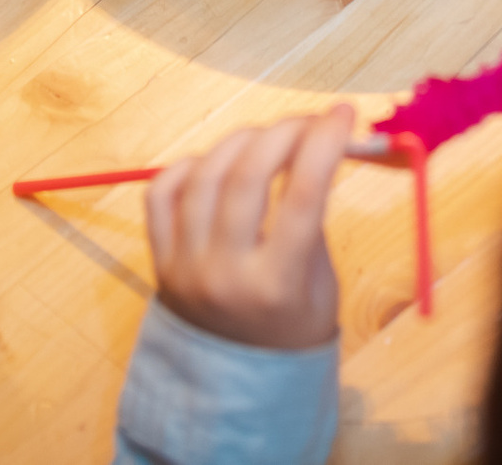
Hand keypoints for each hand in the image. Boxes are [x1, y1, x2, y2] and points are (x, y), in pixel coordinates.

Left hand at [145, 105, 352, 350]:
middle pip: (247, 175)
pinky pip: (163, 192)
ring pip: (204, 175)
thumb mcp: (321, 284)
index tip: (342, 114)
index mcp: (277, 286)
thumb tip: (318, 144)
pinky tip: (220, 164)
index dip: (326, 142)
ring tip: (268, 139)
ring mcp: (184, 266)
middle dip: (284, 132)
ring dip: (241, 141)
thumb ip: (312, 219)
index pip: (304, 193)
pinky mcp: (160, 260)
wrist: (235, 386)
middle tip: (308, 122)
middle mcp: (225, 274)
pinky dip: (191, 164)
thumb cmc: (293, 329)